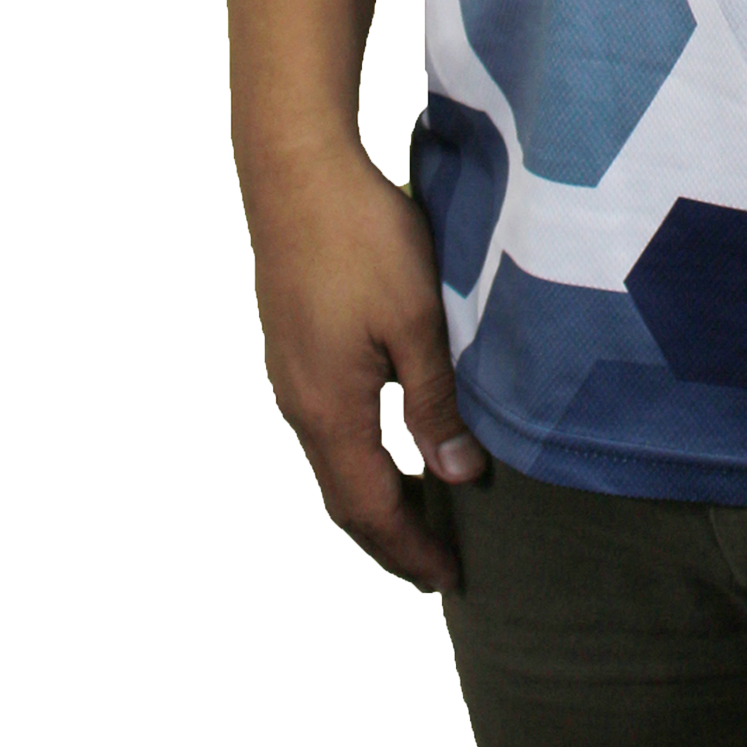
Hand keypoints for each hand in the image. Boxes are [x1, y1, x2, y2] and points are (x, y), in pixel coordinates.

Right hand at [245, 139, 485, 593]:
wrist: (294, 168)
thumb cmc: (361, 237)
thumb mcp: (417, 322)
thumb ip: (436, 403)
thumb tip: (458, 478)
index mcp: (329, 409)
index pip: (369, 508)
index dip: (409, 550)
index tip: (449, 578)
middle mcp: (298, 402)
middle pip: (343, 496)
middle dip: (390, 537)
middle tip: (437, 564)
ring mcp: (289, 372)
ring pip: (332, 460)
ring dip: (375, 494)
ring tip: (423, 509)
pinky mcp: (292, 342)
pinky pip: (326, 425)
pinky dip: (360, 455)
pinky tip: (391, 439)